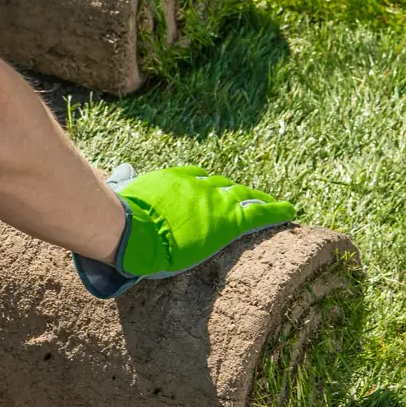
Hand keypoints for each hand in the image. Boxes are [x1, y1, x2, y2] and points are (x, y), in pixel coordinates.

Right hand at [75, 165, 296, 298]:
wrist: (131, 230)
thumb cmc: (119, 218)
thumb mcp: (122, 196)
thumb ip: (124, 187)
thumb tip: (115, 176)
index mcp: (173, 180)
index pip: (198, 178)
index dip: (208, 185)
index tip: (212, 190)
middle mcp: (197, 185)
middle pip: (223, 185)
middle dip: (234, 192)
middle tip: (244, 198)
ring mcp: (214, 201)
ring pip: (244, 197)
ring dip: (256, 200)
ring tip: (271, 205)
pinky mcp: (228, 221)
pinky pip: (259, 213)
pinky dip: (275, 210)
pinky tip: (290, 212)